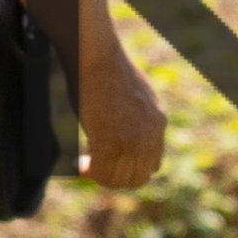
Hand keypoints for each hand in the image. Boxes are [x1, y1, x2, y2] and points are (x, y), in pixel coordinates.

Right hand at [79, 41, 164, 189]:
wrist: (98, 56)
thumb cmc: (108, 69)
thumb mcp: (135, 94)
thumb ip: (137, 115)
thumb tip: (124, 123)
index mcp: (158, 123)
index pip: (152, 165)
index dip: (129, 169)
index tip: (109, 162)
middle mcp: (151, 135)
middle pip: (138, 178)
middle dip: (115, 178)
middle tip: (94, 169)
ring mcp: (133, 140)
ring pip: (120, 180)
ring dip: (101, 177)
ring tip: (85, 167)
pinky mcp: (111, 141)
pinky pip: (102, 172)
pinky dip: (89, 172)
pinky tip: (79, 165)